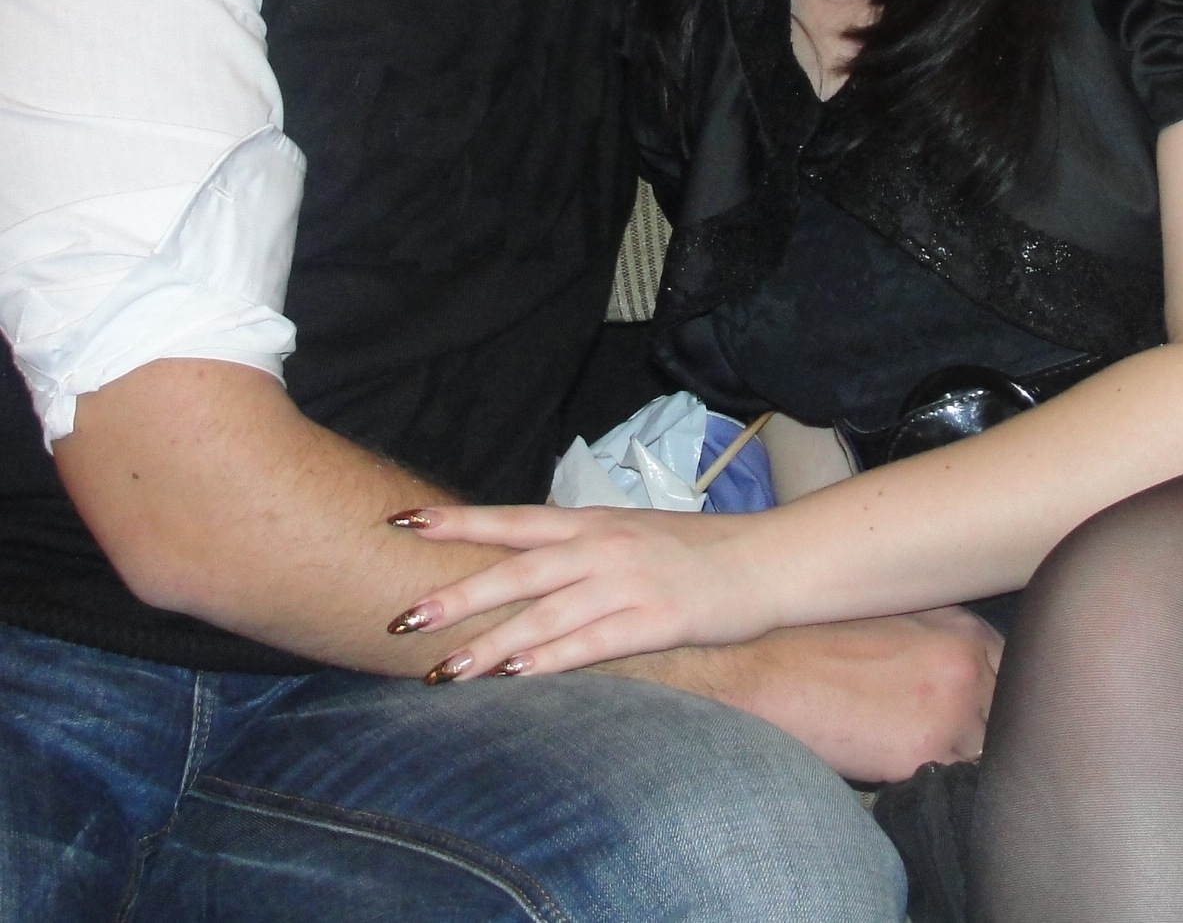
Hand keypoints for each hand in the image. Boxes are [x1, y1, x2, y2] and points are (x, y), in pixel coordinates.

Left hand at [386, 501, 784, 678]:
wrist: (766, 560)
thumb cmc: (693, 551)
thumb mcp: (628, 535)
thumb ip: (576, 549)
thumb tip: (519, 565)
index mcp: (591, 522)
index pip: (510, 520)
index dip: (456, 522)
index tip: (402, 521)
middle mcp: (601, 547)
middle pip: (515, 571)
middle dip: (456, 596)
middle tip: (402, 617)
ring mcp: (628, 584)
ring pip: (545, 614)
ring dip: (492, 645)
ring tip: (446, 671)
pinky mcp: (656, 622)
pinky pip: (593, 644)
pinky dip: (553, 659)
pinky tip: (518, 676)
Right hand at [672, 608, 1002, 782]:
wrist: (760, 671)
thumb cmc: (815, 643)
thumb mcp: (889, 619)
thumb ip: (940, 640)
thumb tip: (972, 676)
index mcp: (960, 626)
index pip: (1013, 674)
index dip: (992, 697)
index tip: (968, 711)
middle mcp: (966, 663)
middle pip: (1007, 716)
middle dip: (982, 731)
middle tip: (935, 734)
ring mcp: (952, 707)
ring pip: (989, 756)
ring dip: (962, 760)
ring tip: (912, 748)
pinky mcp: (926, 753)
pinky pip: (958, 784)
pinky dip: (938, 782)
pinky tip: (900, 765)